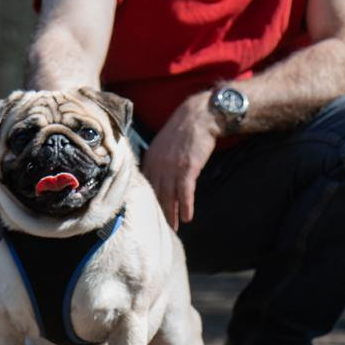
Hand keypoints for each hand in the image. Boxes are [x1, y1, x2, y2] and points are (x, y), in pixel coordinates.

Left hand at [141, 93, 222, 230]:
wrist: (199, 116)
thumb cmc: (183, 129)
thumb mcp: (163, 144)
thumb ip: (157, 160)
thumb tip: (156, 176)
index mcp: (150, 159)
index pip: (145, 186)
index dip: (147, 202)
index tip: (148, 215)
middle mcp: (158, 164)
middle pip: (155, 194)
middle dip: (158, 212)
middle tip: (160, 228)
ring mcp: (172, 166)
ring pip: (169, 196)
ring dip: (171, 214)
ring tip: (174, 228)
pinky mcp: (188, 167)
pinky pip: (185, 192)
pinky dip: (186, 206)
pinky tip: (187, 217)